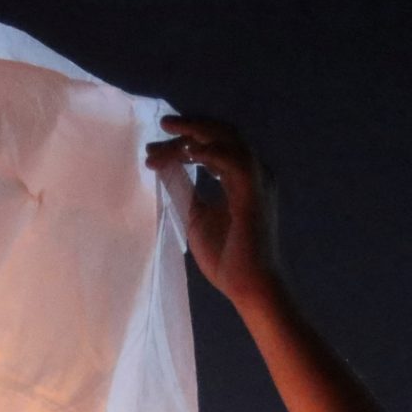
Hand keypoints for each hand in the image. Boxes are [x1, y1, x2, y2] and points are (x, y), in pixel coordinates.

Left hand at [145, 115, 283, 309]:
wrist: (250, 286)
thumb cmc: (227, 258)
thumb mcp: (195, 217)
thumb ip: (184, 191)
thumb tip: (165, 169)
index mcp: (241, 178)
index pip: (213, 147)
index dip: (184, 143)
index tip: (154, 150)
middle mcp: (253, 172)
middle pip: (221, 135)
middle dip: (190, 127)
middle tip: (161, 125)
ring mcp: (258, 179)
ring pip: (228, 139)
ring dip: (196, 133)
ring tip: (168, 131)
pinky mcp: (256, 192)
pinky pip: (234, 160)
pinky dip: (211, 151)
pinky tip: (188, 152)